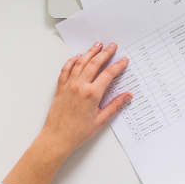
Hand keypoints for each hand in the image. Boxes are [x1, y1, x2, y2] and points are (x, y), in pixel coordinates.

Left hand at [39, 42, 132, 159]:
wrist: (56, 138)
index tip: (124, 60)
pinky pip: (66, 69)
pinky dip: (72, 60)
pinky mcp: (60, 88)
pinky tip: (77, 56)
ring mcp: (69, 85)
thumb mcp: (100, 120)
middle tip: (112, 46)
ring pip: (80, 63)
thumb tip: (127, 96)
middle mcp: (80, 86)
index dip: (118, 65)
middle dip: (105, 53)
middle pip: (95, 63)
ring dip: (90, 52)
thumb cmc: (77, 132)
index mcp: (92, 94)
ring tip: (97, 45)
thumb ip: (115, 105)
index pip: (108, 74)